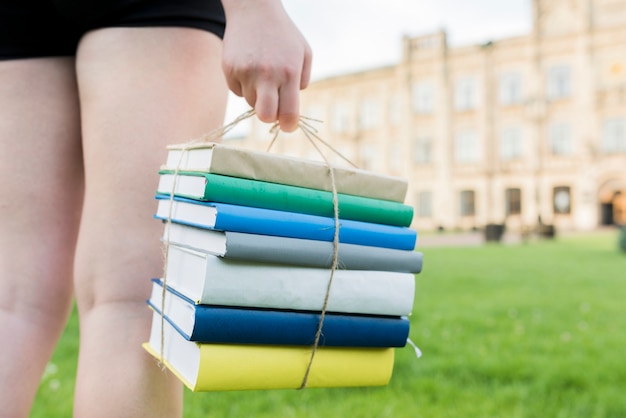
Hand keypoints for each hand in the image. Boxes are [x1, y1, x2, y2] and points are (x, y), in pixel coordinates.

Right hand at [221, 0, 311, 131]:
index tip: (288, 125)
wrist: (254, 9)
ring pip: (251, 104)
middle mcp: (267, 74)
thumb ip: (302, 81)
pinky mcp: (229, 69)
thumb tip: (290, 107)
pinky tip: (248, 66)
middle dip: (270, 117)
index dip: (289, 125)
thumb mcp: (304, 53)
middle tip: (273, 108)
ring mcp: (246, 72)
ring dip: (257, 96)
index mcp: (289, 73)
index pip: (289, 113)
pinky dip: (243, 85)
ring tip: (262, 74)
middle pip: (265, 116)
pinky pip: (237, 91)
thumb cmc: (283, 34)